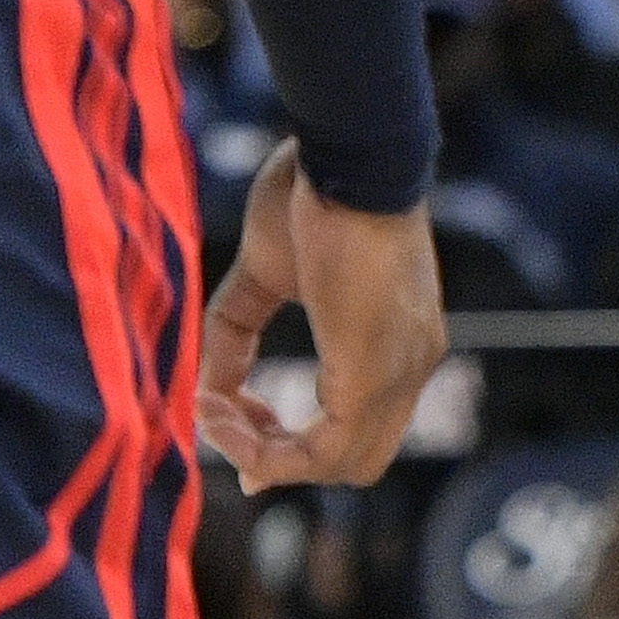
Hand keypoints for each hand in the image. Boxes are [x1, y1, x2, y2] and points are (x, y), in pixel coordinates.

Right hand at [196, 143, 447, 491]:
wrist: (349, 153)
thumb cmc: (310, 195)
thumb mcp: (263, 277)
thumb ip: (234, 336)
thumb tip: (206, 394)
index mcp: (399, 340)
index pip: (363, 429)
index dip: (298, 445)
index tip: (239, 420)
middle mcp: (412, 362)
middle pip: (357, 461)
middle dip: (281, 458)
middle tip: (228, 420)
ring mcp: (402, 369)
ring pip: (343, 465)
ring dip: (265, 455)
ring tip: (217, 408)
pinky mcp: (375, 371)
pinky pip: (323, 451)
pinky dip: (267, 450)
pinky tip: (224, 408)